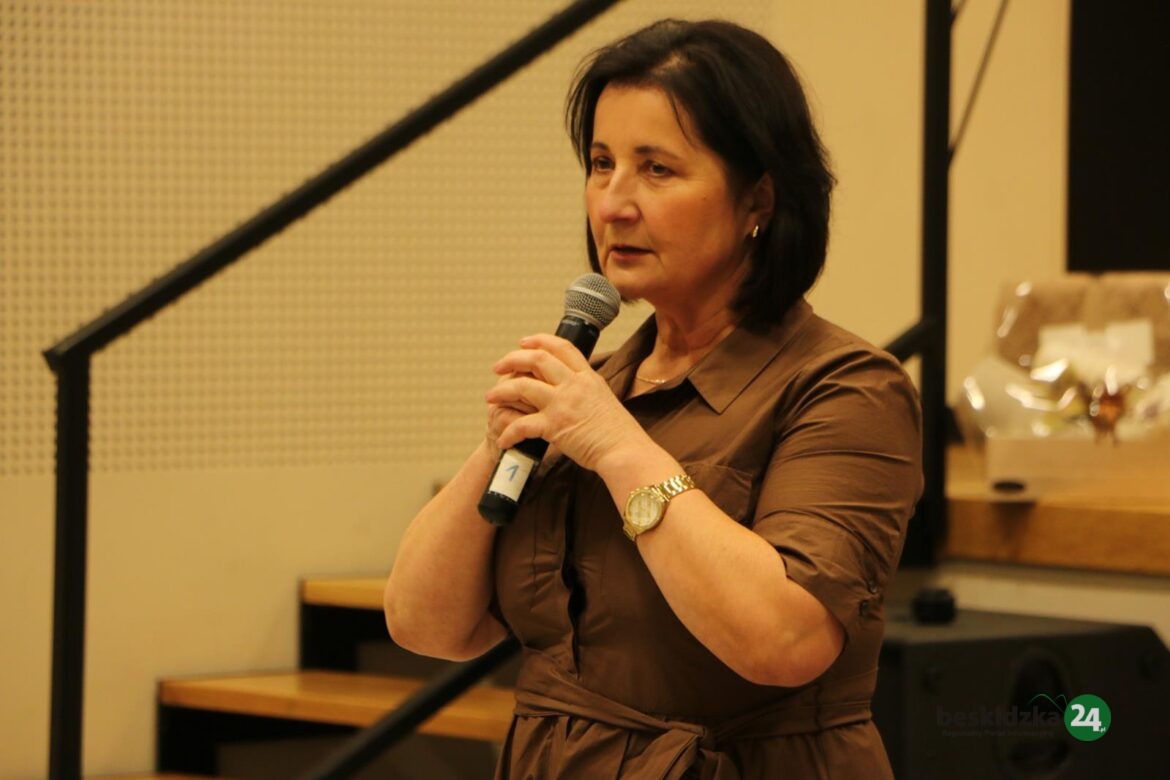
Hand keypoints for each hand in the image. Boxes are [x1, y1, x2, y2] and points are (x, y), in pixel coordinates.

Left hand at [485, 334, 649, 471]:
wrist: (625, 451)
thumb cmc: (620, 434)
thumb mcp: (605, 401)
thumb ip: (587, 392)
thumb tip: (576, 393)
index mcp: (588, 377)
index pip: (562, 347)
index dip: (539, 340)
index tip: (524, 342)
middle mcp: (574, 385)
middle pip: (537, 359)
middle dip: (512, 359)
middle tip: (498, 367)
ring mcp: (563, 404)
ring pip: (522, 386)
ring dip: (501, 391)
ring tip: (490, 397)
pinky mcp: (555, 426)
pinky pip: (522, 424)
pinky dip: (509, 432)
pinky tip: (504, 440)